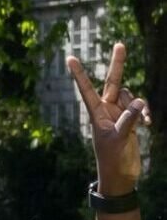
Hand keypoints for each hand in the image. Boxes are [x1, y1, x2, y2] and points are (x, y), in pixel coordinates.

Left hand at [69, 43, 151, 192]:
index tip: (70, 58)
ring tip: (144, 122)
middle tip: (120, 44)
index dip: (80, 74)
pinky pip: (140, 108)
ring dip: (140, 106)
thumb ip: (128, 120)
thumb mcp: (119, 140)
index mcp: (96, 114)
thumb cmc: (113, 161)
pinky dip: (146, 113)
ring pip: (132, 97)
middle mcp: (107, 111)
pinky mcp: (130, 120)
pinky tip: (148, 125)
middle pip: (114, 83)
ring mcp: (119, 114)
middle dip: (118, 64)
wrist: (120, 175)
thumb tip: (140, 102)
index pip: (87, 90)